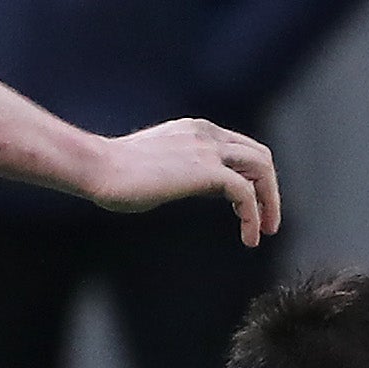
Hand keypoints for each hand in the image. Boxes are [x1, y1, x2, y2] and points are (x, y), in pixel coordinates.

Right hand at [87, 119, 280, 244]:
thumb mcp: (156, 164)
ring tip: (264, 231)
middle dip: (268, 189)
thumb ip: (180, 169)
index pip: (239, 148)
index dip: (251, 177)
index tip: (248, 206)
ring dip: (269, 202)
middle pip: (259, 155)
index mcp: (194, 129)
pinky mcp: (208, 171)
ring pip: (261, 168)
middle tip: (267, 221)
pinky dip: (253, 216)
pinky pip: (246, 193)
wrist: (99, 168)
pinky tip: (249, 238)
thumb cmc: (113, 173)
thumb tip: (191, 186)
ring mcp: (208, 149)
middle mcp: (206, 134)